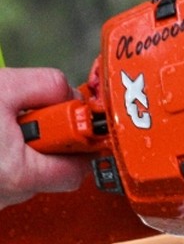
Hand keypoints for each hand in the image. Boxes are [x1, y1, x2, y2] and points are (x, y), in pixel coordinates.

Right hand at [0, 68, 86, 208]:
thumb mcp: (3, 87)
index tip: (71, 121)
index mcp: (16, 174)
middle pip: (47, 170)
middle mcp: (1, 197)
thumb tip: (70, 94)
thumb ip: (47, 86)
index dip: (77, 141)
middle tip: (22, 117)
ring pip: (20, 173)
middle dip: (43, 140)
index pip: (75, 172)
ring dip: (15, 147)